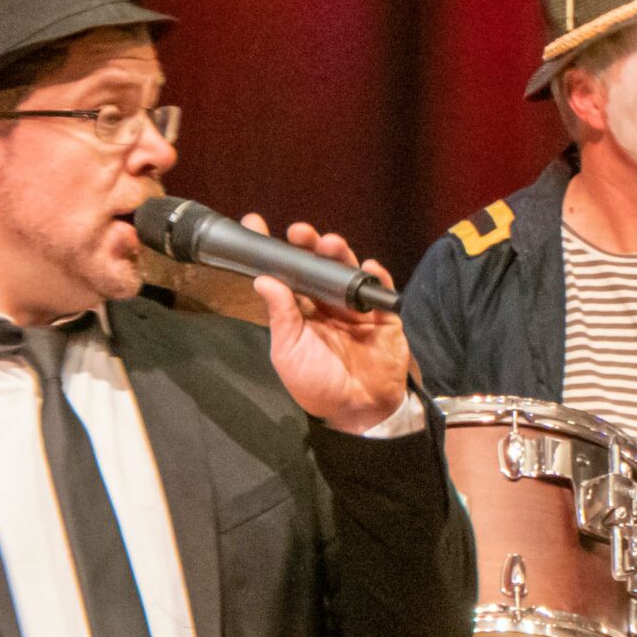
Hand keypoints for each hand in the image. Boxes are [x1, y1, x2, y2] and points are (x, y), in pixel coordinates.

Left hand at [246, 215, 409, 433]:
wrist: (359, 411)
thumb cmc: (319, 385)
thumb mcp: (289, 352)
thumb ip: (281, 316)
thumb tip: (263, 280)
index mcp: (300, 311)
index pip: (284, 274)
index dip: (271, 250)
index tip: (255, 225)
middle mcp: (325, 303)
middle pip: (315, 265)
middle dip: (307, 245)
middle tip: (299, 233)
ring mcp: (354, 307)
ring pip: (345, 270)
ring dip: (338, 253)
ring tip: (330, 244)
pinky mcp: (382, 315)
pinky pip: (379, 289)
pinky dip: (374, 275)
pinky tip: (366, 267)